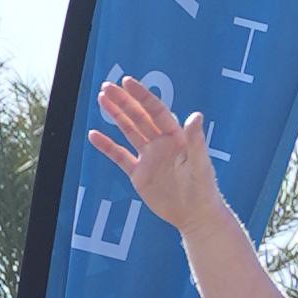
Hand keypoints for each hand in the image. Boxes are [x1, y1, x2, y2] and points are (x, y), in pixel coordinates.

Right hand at [86, 76, 225, 226]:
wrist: (195, 216)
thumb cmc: (203, 189)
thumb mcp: (199, 163)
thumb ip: (195, 140)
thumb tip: (196, 115)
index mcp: (176, 138)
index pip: (156, 111)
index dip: (142, 96)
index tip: (127, 82)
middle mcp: (162, 144)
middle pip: (139, 117)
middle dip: (124, 101)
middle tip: (106, 86)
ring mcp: (149, 158)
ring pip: (129, 131)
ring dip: (116, 115)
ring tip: (101, 98)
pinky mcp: (140, 174)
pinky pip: (120, 156)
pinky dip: (107, 146)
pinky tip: (94, 134)